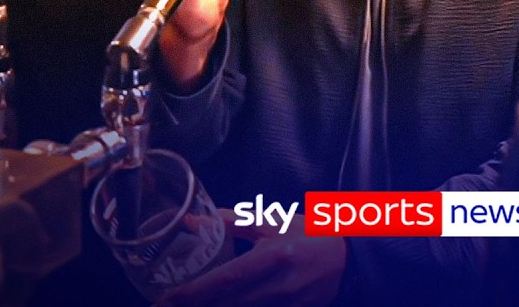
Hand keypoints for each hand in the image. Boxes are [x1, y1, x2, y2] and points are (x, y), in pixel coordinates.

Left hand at [156, 211, 345, 306]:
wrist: (352, 259)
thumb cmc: (311, 235)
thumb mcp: (274, 221)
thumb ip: (233, 222)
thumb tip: (195, 220)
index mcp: (274, 257)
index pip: (226, 279)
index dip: (193, 293)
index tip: (165, 300)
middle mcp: (280, 286)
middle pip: (228, 305)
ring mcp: (288, 306)